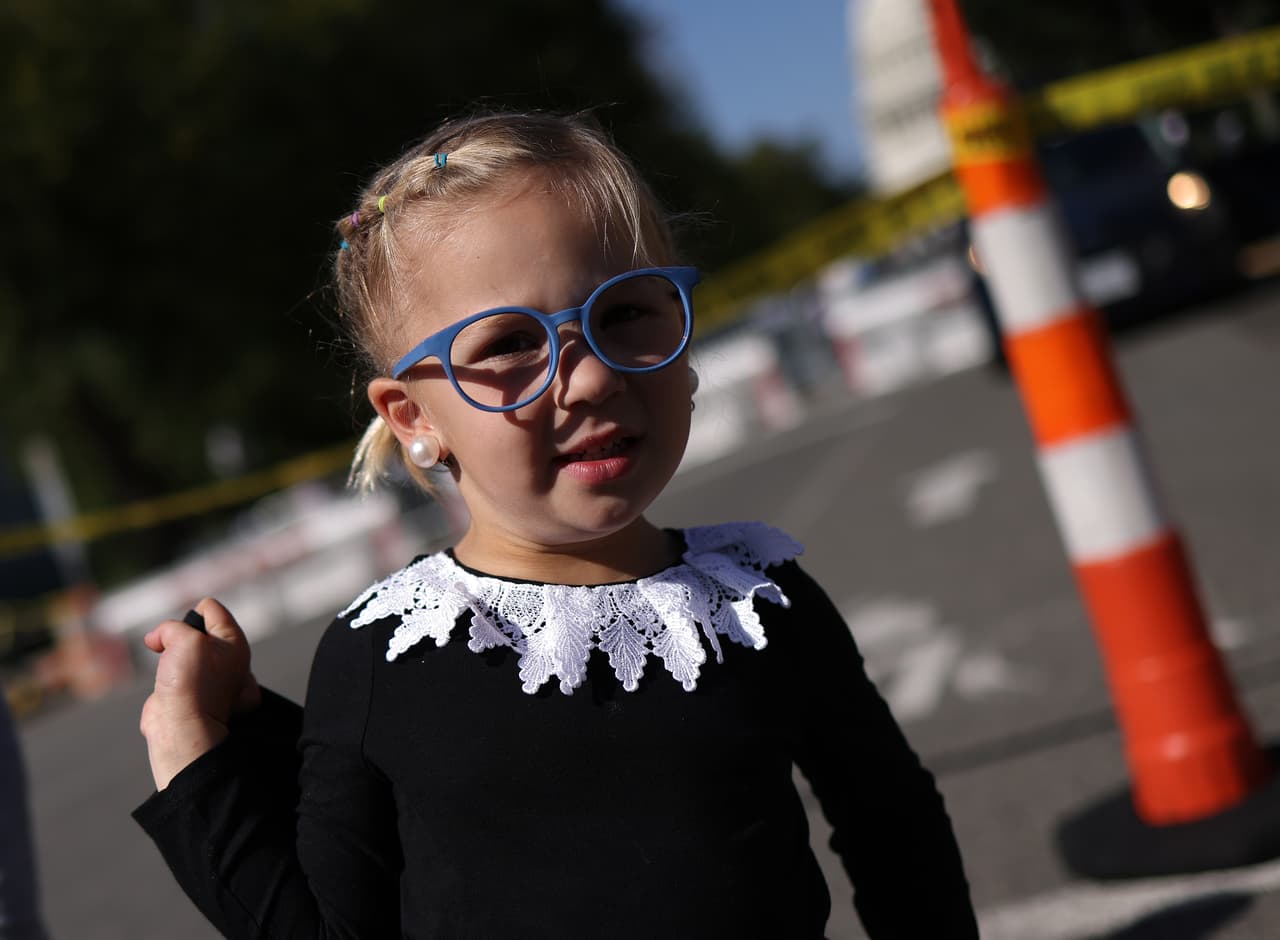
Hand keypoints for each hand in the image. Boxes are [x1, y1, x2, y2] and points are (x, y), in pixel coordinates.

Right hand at [139, 598, 261, 789]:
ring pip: (180, 649)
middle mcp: (225, 658)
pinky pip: (171, 670)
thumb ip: (172, 626)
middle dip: (177, 636)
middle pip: (194, 629)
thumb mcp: (185, 639)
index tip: (184, 631)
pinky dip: (162, 674)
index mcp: (235, 643)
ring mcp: (207, 676)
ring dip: (167, 655)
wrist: (178, 727)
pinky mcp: (187, 690)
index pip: (212, 609)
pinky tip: (164, 685)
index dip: (191, 614)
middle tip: (175, 652)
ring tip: (169, 672)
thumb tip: (158, 637)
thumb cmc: (190, 685)